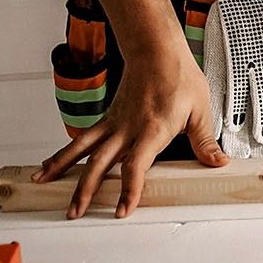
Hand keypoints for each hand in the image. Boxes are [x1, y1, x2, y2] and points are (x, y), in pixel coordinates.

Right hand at [32, 42, 226, 218]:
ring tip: (45, 187)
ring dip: (63, 169)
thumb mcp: (201, 110)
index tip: (122, 210)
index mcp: (153, 129)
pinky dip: (64, 153)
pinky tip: (49, 166)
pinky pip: (82, 139)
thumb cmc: (179, 77)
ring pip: (83, 150)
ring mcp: (114, 123)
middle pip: (100, 163)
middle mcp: (128, 128)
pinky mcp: (107, 118)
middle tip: (75, 212)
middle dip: (85, 190)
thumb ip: (205, 141)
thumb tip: (218, 162)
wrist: (157, 51)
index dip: (129, 189)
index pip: (136, 165)